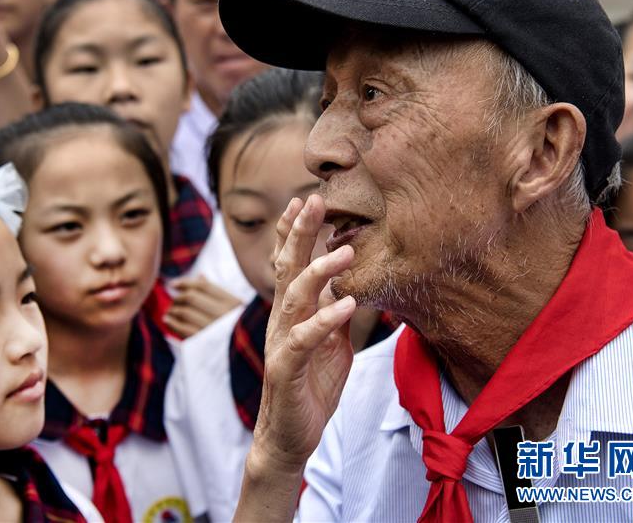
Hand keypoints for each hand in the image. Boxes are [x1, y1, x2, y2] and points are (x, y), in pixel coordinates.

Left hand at [164, 276, 241, 336]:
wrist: (246, 354)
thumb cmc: (239, 328)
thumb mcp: (234, 309)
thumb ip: (217, 292)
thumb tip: (200, 276)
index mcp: (233, 303)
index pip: (204, 286)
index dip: (186, 283)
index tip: (173, 284)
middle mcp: (224, 315)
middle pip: (192, 298)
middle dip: (178, 297)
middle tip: (174, 300)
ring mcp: (214, 329)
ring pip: (185, 313)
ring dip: (173, 310)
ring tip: (170, 311)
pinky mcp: (205, 343)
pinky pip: (183, 329)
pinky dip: (172, 323)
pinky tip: (167, 320)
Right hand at [252, 194, 355, 471]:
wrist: (290, 434)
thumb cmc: (311, 385)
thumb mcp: (331, 341)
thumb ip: (334, 310)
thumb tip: (350, 282)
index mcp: (292, 311)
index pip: (290, 263)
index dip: (295, 231)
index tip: (305, 198)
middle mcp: (282, 320)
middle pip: (287, 268)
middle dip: (300, 233)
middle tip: (314, 200)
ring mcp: (282, 343)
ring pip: (294, 298)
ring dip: (319, 272)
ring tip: (346, 251)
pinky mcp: (287, 368)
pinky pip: (303, 340)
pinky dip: (324, 320)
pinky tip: (346, 304)